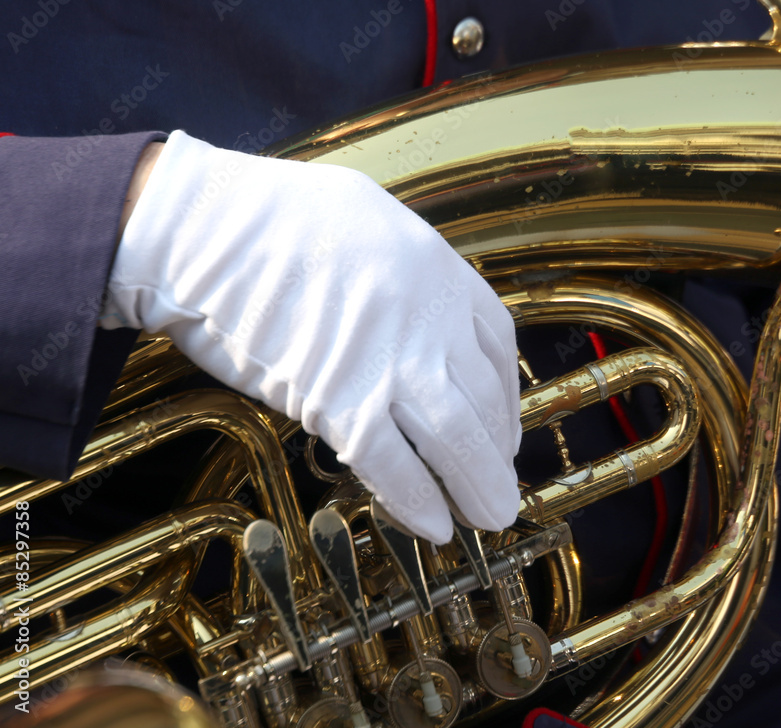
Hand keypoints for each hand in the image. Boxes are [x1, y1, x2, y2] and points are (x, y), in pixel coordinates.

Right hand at [103, 130, 521, 543]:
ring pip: (452, 438)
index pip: (495, 346)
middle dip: (495, 455)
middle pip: (482, 400)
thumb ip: (407, 272)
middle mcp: (427, 317)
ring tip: (485, 517)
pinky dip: (414, 498)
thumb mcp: (368, 218)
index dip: (504, 398)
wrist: (200, 228)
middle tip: (500, 492)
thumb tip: (422, 318)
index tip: (502, 430)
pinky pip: (389, 462)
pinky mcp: (336, 399)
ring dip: (473, 486)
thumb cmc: (270, 216)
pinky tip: (431, 524)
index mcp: (438, 269)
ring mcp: (387, 360)